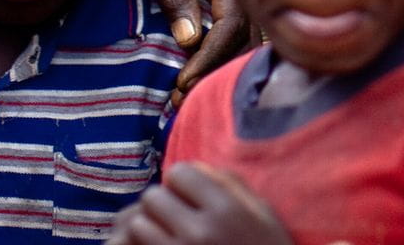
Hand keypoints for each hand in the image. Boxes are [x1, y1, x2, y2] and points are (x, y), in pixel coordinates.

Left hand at [110, 165, 292, 244]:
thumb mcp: (264, 215)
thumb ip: (232, 185)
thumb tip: (198, 168)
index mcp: (227, 210)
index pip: (179, 173)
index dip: (183, 182)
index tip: (190, 195)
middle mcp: (200, 232)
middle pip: (153, 196)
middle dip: (163, 203)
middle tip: (176, 216)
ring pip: (139, 224)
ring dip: (150, 227)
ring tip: (168, 235)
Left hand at [121, 0, 248, 103]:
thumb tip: (190, 39)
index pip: (232, 23)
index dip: (210, 57)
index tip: (182, 81)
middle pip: (245, 39)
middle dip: (215, 72)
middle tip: (180, 99)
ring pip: (244, 42)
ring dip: (219, 71)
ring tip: (183, 97)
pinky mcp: (227, 4)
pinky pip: (234, 37)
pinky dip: (220, 61)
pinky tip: (196, 79)